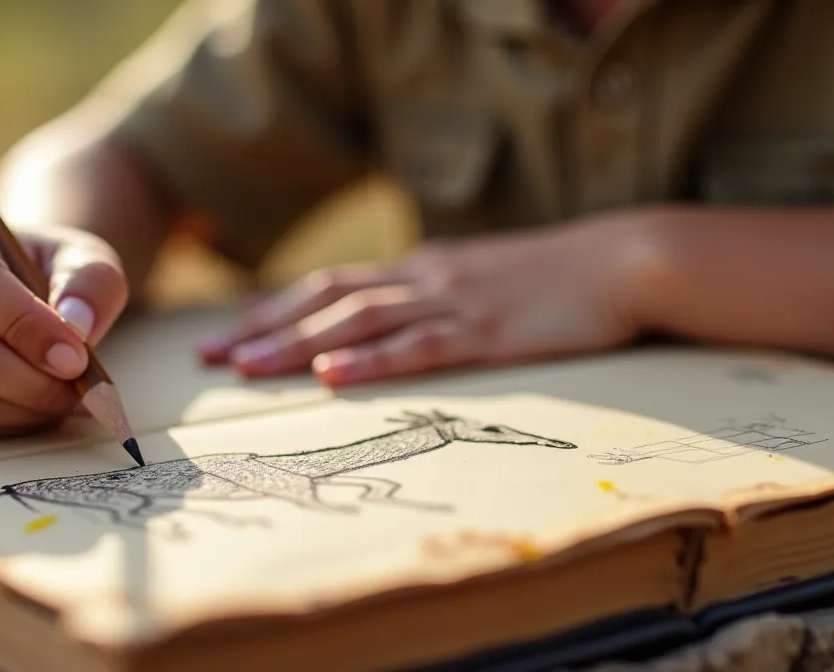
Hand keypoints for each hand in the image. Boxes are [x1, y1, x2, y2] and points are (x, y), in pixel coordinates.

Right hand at [0, 216, 129, 437]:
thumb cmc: (50, 273)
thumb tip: (76, 326)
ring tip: (68, 397)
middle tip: (81, 384)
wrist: (22, 294)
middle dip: (33, 379)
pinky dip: (9, 423)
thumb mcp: (83, 260)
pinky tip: (40, 406)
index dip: (23, 322)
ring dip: (24, 407)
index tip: (76, 355)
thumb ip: (89, 283)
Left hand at [196, 213, 662, 384]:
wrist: (626, 259)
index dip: (274, 311)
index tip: (227, 338)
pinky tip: (332, 377)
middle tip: (207, 358)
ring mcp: (455, 302)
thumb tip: (395, 327)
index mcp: (423, 269)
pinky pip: (420, 347)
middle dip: (263, 328)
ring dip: (298, 344)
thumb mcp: (486, 283)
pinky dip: (372, 362)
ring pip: (359, 321)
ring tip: (247, 368)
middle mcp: (426, 278)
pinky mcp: (489, 332)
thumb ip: (439, 299)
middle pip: (326, 299)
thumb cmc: (559, 278)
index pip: (331, 286)